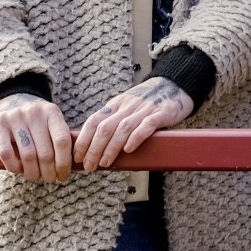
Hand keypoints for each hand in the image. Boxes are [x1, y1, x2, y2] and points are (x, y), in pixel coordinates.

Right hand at [0, 94, 74, 182]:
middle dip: (49, 172)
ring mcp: (14, 117)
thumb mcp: (49, 120)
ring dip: (32, 172)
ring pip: (27, 155)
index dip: (64, 163)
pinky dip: (14, 166)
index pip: (62, 141)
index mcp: (51, 111)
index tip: (63, 175)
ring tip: (35, 177)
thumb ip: (59, 137)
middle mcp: (34, 112)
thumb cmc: (33, 118)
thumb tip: (72, 166)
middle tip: (49, 179)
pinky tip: (18, 169)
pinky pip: (6, 153)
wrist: (6, 99)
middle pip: (45, 153)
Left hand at [74, 76, 195, 170]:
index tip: (76, 157)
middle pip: (105, 127)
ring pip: (122, 128)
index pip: (94, 121)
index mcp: (116, 104)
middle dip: (93, 149)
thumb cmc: (148, 101)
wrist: (174, 85)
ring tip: (105, 163)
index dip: (83, 139)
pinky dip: (136, 138)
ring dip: (111, 148)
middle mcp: (127, 106)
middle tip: (89, 166)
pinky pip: (146, 125)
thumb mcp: (126, 106)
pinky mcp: (161, 113)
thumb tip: (94, 146)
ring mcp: (144, 109)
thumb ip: (114, 121)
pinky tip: (128, 150)